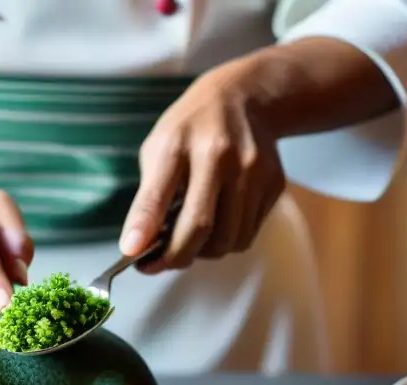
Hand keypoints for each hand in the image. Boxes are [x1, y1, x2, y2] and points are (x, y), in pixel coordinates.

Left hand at [120, 60, 285, 273]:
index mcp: (180, 143)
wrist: (245, 99)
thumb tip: (138, 246)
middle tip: (158, 263)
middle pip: (200, 227)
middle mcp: (221, 156)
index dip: (144, 228)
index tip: (132, 255)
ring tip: (190, 239)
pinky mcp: (274, 184)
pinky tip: (216, 223)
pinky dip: (227, 240)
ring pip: (227, 240)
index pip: (157, 194)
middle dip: (176, 256)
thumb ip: (149, 197)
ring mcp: (253, 171)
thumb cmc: (191, 129)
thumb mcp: (159, 148)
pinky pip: (247, 234)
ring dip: (204, 251)